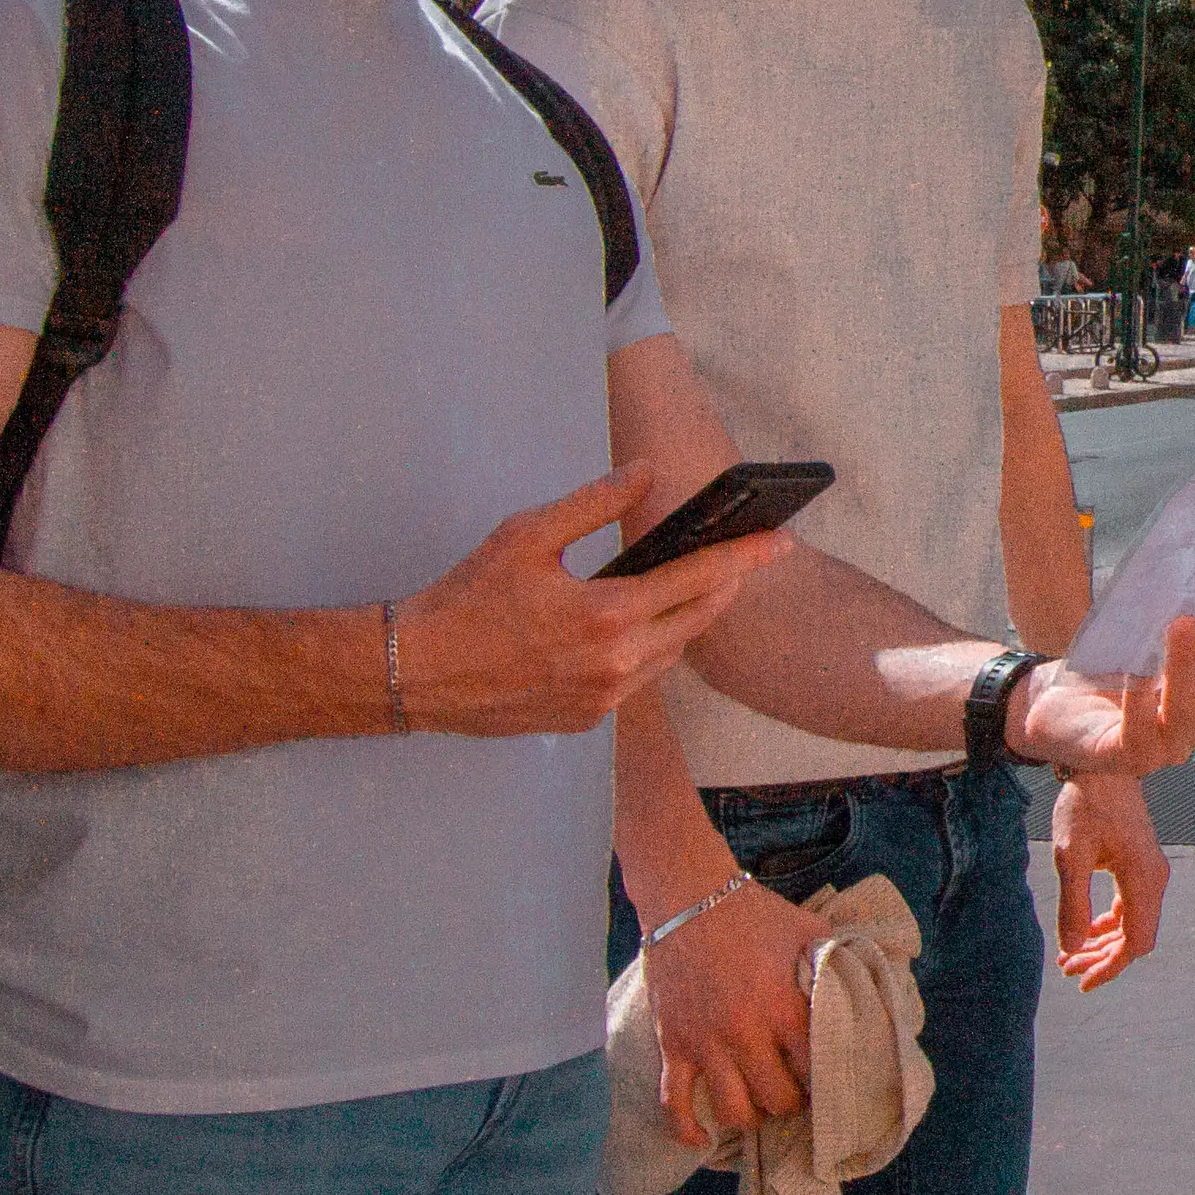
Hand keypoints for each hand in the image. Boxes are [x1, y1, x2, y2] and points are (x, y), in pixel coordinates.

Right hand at [397, 464, 778, 736]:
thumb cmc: (465, 599)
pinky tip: (641, 628)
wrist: (414, 671)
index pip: (696, 579)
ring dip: (687, 620)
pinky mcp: (586, 721)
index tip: (780, 541)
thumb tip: (644, 472)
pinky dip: (650, 651)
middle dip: (724, 587)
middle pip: (695, 620)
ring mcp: (603, 700)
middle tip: (743, 561)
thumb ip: (593, 503)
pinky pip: (639, 681)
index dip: (743, 557)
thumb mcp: (526, 534)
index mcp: (605, 615)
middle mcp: (615, 664)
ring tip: (696, 588)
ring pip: (670, 654)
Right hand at [638, 871, 824, 1148]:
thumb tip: (872, 987)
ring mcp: (707, 1043)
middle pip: (779, 1099)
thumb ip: (838, 964)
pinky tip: (704, 1142)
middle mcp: (747, 1032)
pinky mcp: (674, 1045)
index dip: (832, 1080)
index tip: (838, 1083)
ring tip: (762, 1107)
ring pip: (734, 1110)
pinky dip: (688, 1130)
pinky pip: (674, 1103)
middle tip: (800, 1095)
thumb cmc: (756, 915)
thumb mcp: (810, 931)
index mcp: (786, 1006)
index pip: (819, 1066)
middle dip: (794, 1103)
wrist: (689, 898)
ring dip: (753, 1117)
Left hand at [1011, 582, 1194, 777]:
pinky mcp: (1127, 758)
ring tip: (1182, 621)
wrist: (1053, 713)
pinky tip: (1136, 675)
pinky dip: (1139, 703)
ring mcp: (1167, 747)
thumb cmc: (1108, 671)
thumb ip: (1178, 616)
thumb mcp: (1147, 639)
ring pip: (1187, 708)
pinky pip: (1138, 731)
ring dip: (1186, 665)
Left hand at [1050, 771, 1165, 993]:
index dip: (1110, 967)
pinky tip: (1086, 930)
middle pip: (1136, 938)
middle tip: (1066, 969)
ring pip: (1133, 925)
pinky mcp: (1141, 867)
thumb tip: (1071, 950)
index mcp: (1143, 879)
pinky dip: (1109, 925)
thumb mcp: (1071, 856)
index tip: (1081, 981)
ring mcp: (1150, 873)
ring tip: (1070, 955)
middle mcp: (1154, 879)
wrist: (1103, 767)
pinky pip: (1131, 908)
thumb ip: (1072, 905)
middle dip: (1102, 959)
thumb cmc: (1086, 806)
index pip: (1135, 942)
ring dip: (1104, 944)